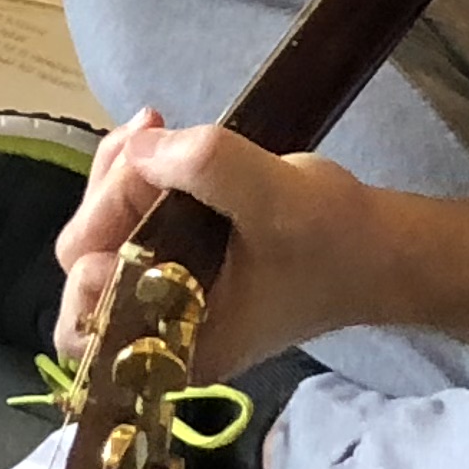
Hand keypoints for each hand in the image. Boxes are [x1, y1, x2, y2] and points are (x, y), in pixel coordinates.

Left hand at [53, 109, 383, 379]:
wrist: (381, 248)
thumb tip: (138, 147)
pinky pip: (130, 216)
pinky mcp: (176, 255)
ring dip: (120, 172)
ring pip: (103, 230)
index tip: (132, 199)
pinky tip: (157, 135)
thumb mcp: (277, 198)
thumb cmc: (335, 241)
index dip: (91, 263)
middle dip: (109, 190)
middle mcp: (158, 326)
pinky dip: (135, 173)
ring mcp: (164, 288)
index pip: (87, 318)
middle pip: (87, 259)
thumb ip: (206, 167)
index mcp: (178, 345)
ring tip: (155, 124)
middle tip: (148, 135)